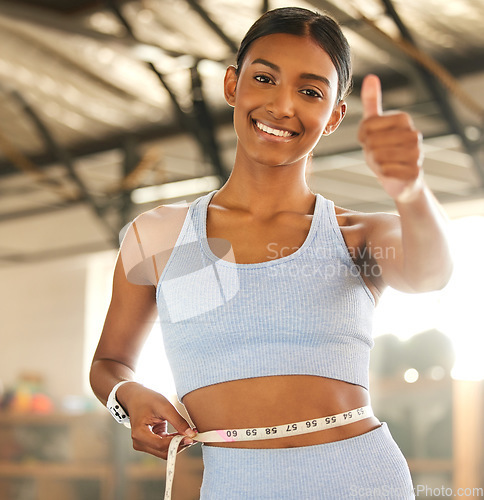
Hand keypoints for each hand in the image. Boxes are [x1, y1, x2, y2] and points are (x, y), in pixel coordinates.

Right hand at [117, 382, 196, 459]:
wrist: (136, 397)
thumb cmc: (147, 399)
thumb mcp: (164, 406)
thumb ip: (178, 421)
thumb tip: (191, 435)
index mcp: (139, 433)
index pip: (161, 445)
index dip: (178, 442)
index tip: (192, 437)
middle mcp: (139, 443)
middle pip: (163, 451)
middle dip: (180, 444)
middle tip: (194, 435)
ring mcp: (143, 444)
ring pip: (165, 451)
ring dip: (178, 444)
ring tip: (190, 433)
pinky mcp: (148, 443)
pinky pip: (164, 446)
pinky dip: (174, 441)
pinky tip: (182, 433)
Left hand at [358, 74, 423, 202]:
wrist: (401, 179)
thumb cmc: (385, 148)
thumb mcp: (375, 124)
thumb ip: (372, 102)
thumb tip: (370, 77)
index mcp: (404, 119)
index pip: (367, 125)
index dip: (362, 136)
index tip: (370, 140)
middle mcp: (414, 134)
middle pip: (372, 142)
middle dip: (369, 151)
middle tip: (377, 154)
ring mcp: (417, 153)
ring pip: (378, 157)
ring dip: (375, 163)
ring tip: (383, 162)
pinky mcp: (415, 172)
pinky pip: (385, 172)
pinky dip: (382, 174)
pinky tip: (389, 172)